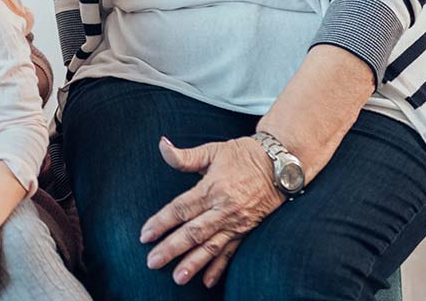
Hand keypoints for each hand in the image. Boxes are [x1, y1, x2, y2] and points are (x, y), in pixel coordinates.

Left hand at [141, 136, 284, 287]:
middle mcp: (224, 209)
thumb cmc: (243, 155)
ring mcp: (237, 222)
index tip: (145, 235)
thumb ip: (185, 156)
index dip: (161, 222)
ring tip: (178, 277)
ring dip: (194, 263)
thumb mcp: (212, 150)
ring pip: (212, 247)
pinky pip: (232, 252)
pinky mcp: (247, 231)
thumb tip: (162, 145)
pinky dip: (220, 267)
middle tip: (152, 262)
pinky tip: (207, 281)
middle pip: (193, 232)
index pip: (181, 209)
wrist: (281, 164)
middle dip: (171, 248)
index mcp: (212, 188)